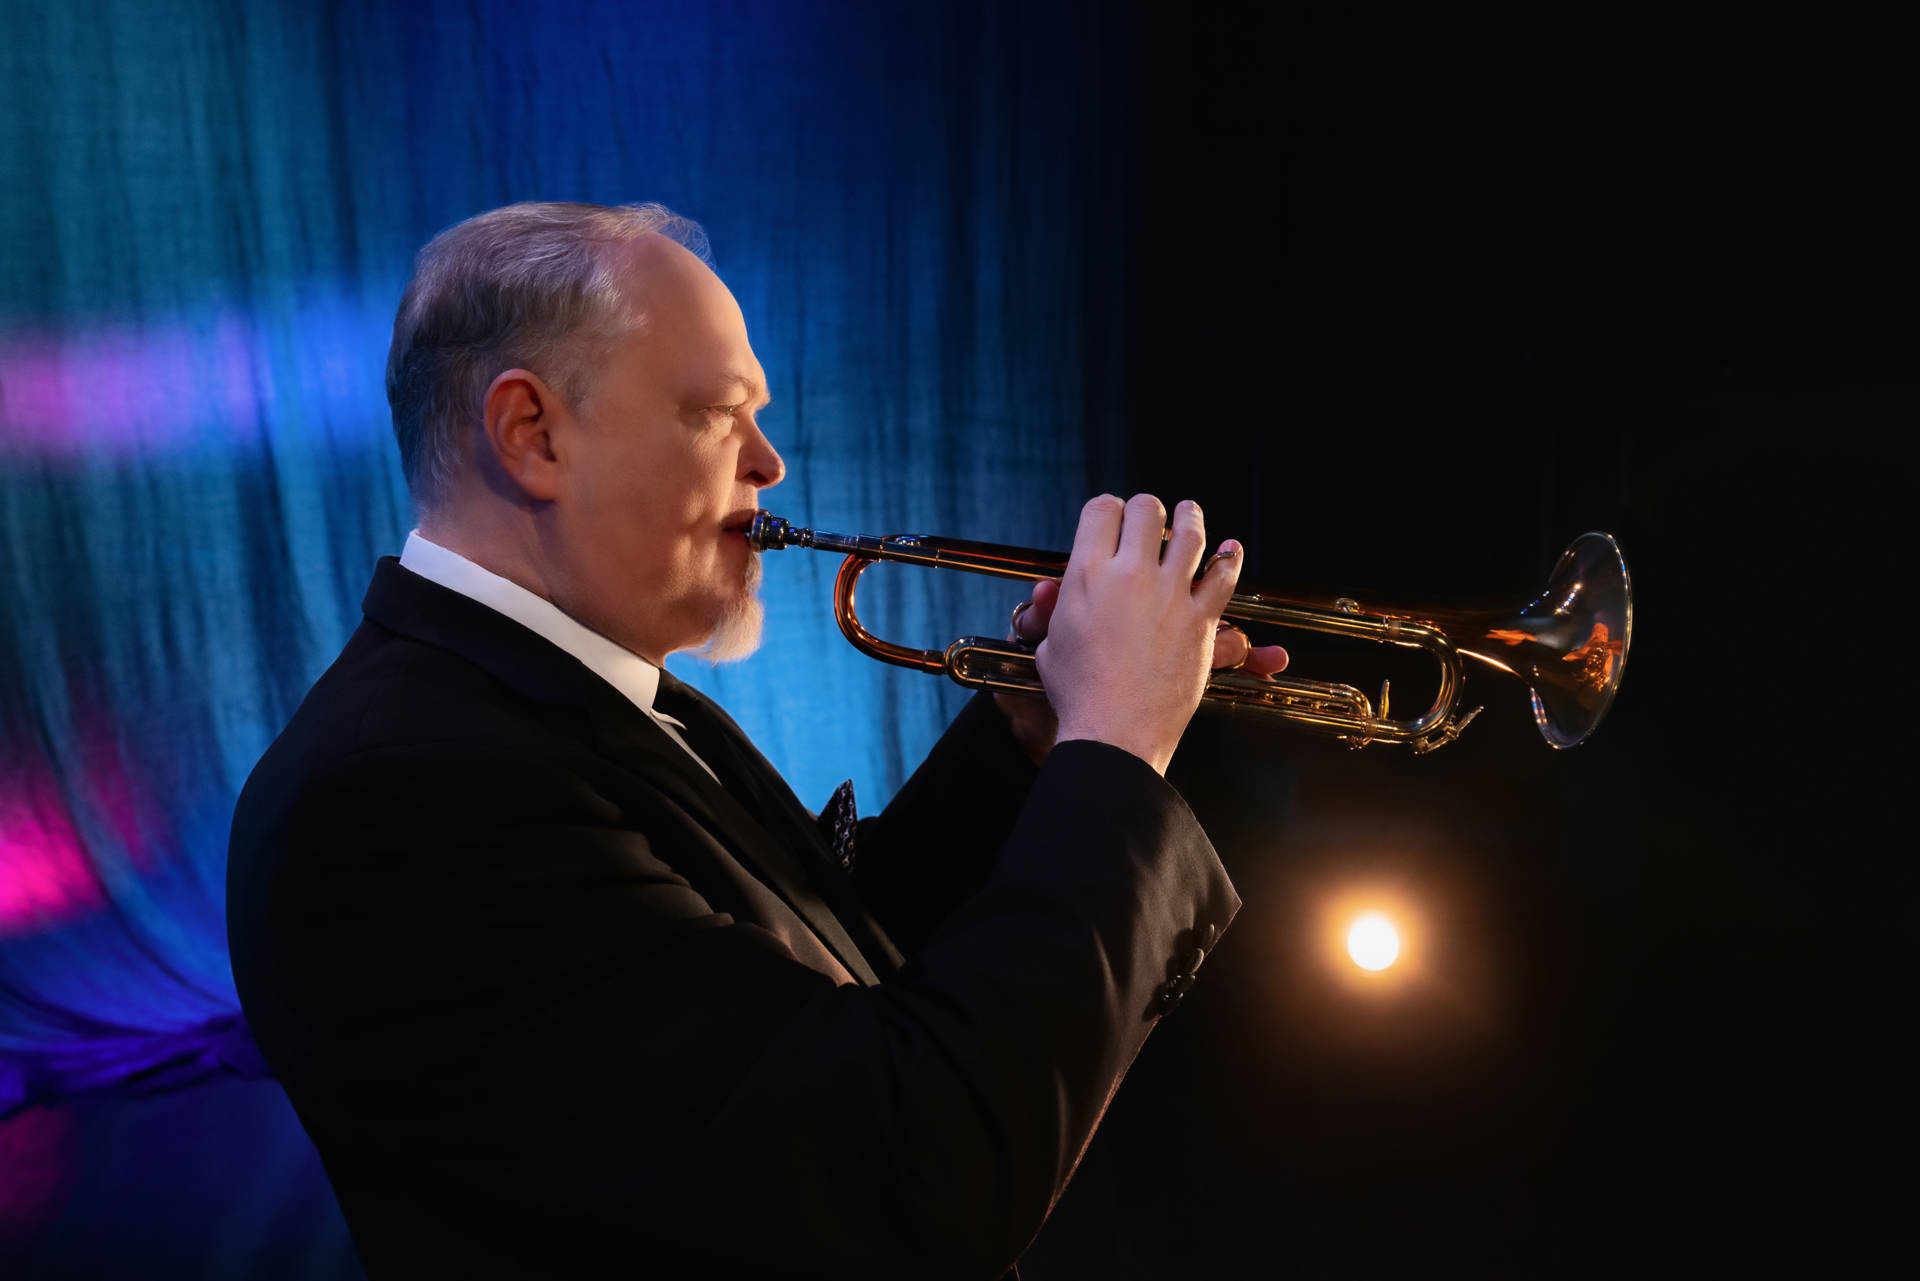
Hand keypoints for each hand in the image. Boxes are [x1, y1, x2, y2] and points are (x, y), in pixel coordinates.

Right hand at [1024, 494, 1275, 774]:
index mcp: (1087, 575)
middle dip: (1147, 510)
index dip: (1108, 509)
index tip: (1113, 517)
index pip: (1102, 511)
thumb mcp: (1049, 645)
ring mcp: (1169, 595)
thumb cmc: (1079, 696)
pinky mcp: (1201, 620)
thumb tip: (1052, 590)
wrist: (1113, 733)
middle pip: (1146, 511)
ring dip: (1190, 518)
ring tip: (1189, 513)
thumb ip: (1055, 610)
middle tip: (1149, 519)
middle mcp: (1130, 575)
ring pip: (1189, 534)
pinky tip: (1230, 550)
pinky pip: (1222, 577)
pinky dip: (1229, 558)